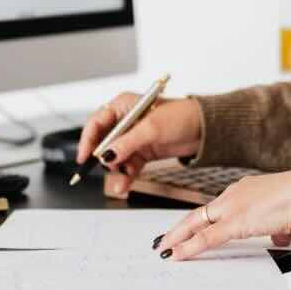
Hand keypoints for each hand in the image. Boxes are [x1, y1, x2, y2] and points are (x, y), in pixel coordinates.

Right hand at [77, 94, 201, 196]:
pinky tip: (124, 184)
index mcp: (123, 105)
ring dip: (116, 170)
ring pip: (115, 157)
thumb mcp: (151, 128)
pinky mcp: (143, 152)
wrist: (205, 129)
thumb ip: (127, 143)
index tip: (85, 157)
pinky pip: (128, 165)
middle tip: (107, 169)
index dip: (87, 140)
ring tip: (120, 180)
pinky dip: (125, 175)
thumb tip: (106, 155)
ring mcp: (134, 138)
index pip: (97, 123)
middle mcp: (125, 121)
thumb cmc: (181, 116)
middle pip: (103, 142)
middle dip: (103, 157)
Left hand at [154, 167, 290, 259]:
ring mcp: (233, 207)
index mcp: (247, 189)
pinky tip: (177, 255)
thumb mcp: (288, 216)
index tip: (189, 226)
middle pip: (200, 213)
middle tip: (164, 238)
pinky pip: (206, 238)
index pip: (217, 207)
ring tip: (164, 249)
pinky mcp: (235, 222)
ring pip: (196, 223)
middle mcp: (235, 194)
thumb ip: (279, 227)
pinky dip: (189, 247)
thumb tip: (279, 236)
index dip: (200, 219)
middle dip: (180, 228)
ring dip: (178, 238)